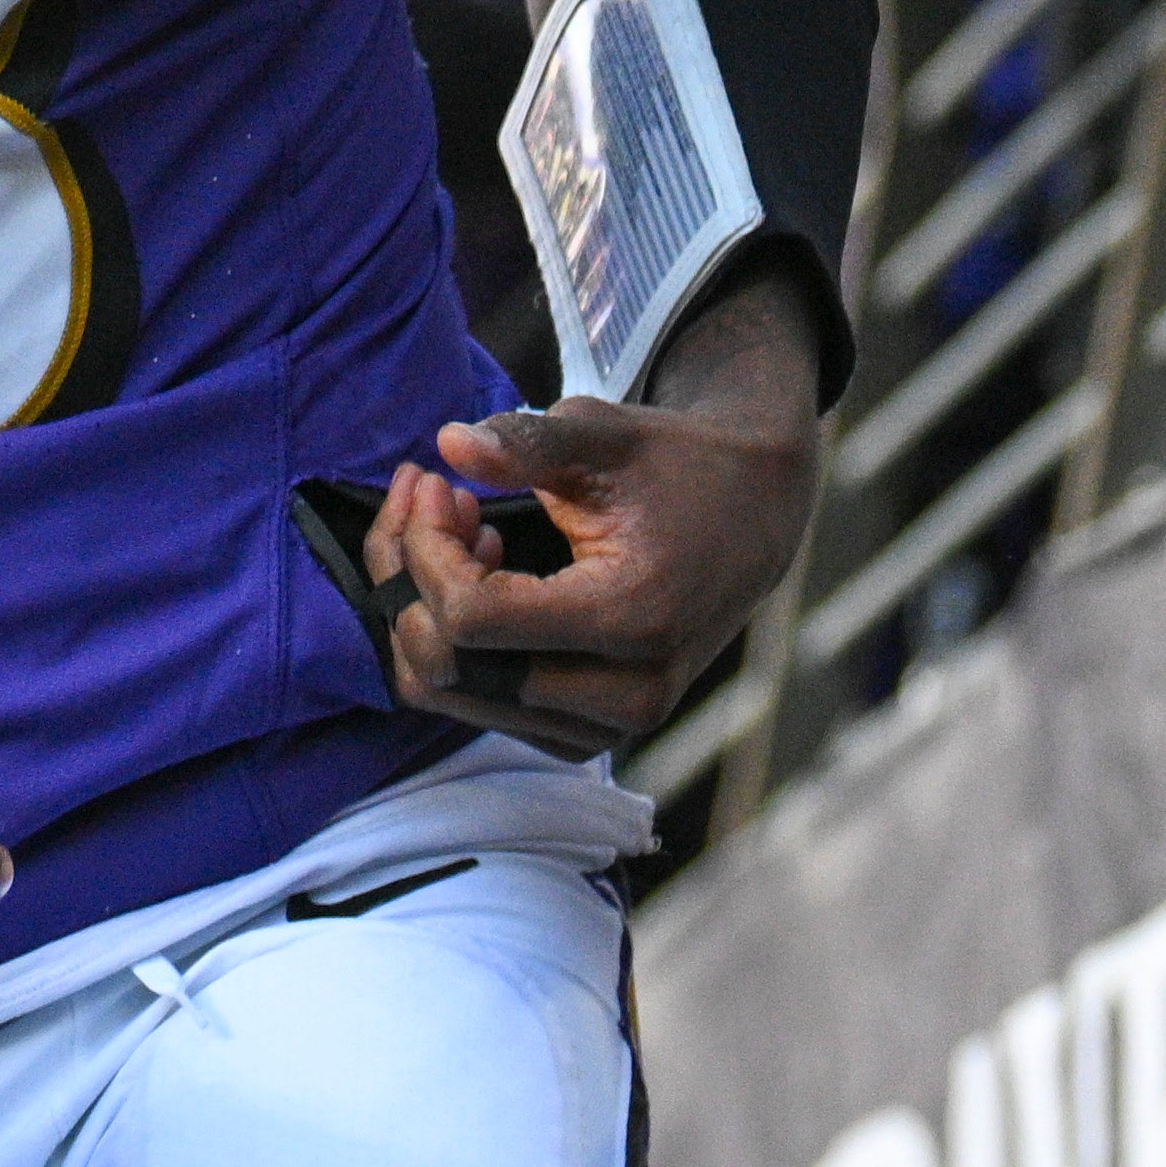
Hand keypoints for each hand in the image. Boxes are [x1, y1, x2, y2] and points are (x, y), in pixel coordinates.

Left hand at [365, 272, 825, 755]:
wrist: (754, 516)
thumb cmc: (680, 465)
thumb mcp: (609, 434)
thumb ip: (529, 439)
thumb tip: (448, 441)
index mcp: (630, 619)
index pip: (473, 618)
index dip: (425, 550)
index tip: (434, 482)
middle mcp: (624, 694)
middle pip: (451, 669)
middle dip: (411, 577)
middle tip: (433, 496)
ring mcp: (606, 725)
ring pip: (453, 695)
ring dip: (427, 608)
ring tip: (460, 525)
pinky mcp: (588, 732)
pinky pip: (482, 705)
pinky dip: (457, 642)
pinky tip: (486, 571)